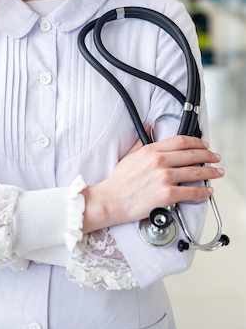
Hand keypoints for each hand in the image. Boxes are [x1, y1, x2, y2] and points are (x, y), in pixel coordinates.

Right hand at [82, 135, 224, 232]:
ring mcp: (164, 178)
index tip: (203, 145)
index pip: (180, 141)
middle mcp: (159, 162)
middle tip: (215, 158)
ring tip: (217, 173)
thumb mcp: (130, 155)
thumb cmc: (119, 181)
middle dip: (208, 156)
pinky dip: (202, 191)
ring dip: (210, 172)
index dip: (196, 142)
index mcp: (151, 151)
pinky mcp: (167, 195)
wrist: (112, 200)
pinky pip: (191, 192)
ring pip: (195, 172)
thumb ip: (141, 141)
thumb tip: (147, 129)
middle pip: (191, 155)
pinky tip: (208, 190)